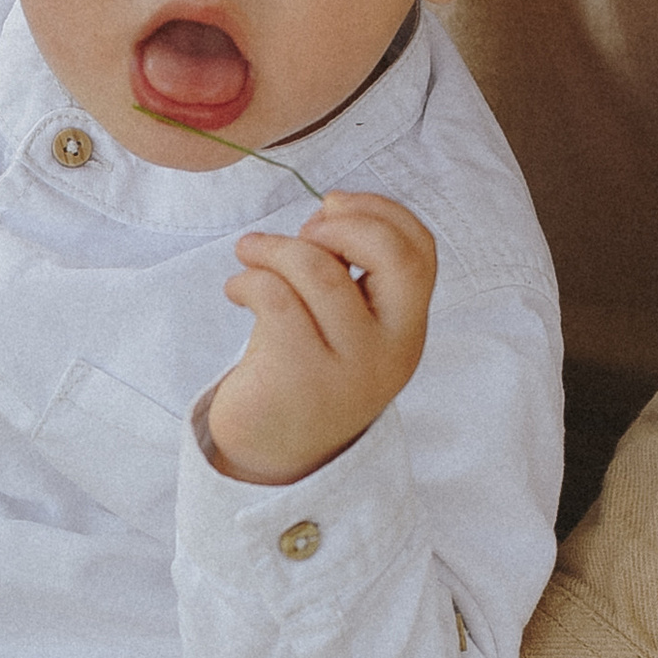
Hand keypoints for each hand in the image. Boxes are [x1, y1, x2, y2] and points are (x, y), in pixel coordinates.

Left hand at [203, 191, 434, 484]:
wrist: (271, 452)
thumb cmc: (302, 367)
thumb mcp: (341, 321)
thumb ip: (349, 271)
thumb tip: (330, 208)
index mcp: (407, 329)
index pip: (421, 251)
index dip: (381, 210)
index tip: (332, 204)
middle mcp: (391, 351)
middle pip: (392, 257)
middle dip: (342, 223)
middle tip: (302, 230)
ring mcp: (349, 368)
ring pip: (319, 271)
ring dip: (275, 246)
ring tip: (249, 251)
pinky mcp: (300, 379)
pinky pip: (276, 299)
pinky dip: (248, 279)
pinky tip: (236, 289)